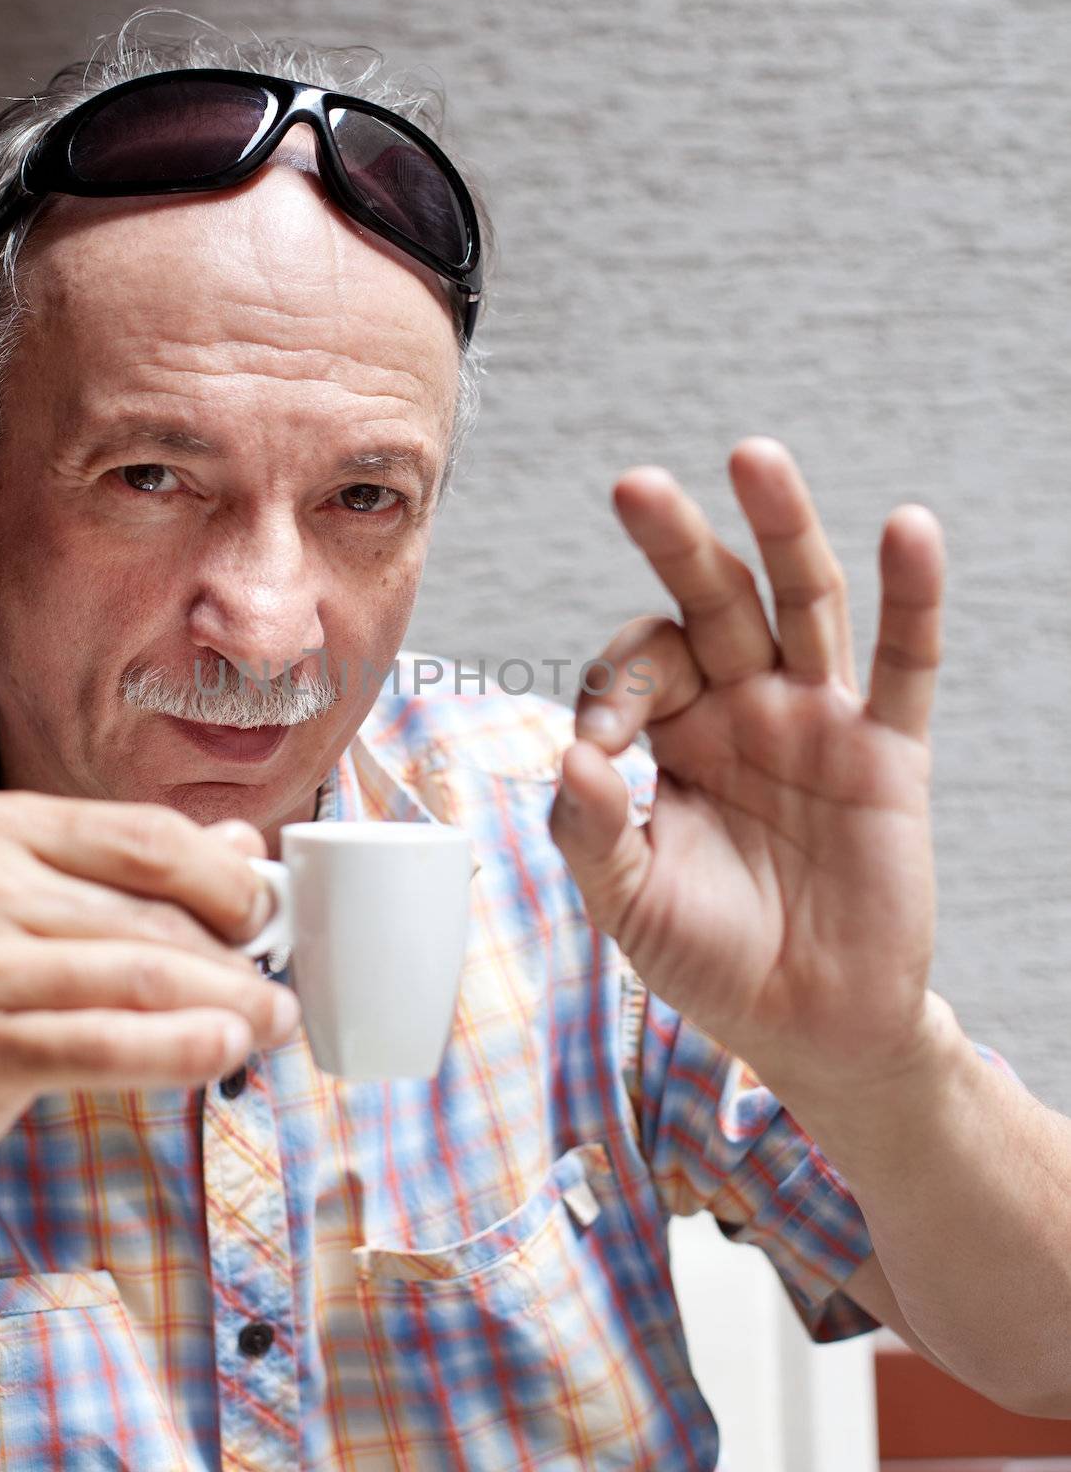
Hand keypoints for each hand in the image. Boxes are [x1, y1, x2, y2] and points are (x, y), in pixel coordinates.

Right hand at [0, 793, 297, 1192]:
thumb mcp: (21, 904)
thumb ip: (126, 871)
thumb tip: (242, 846)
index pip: (144, 836)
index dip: (225, 877)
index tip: (268, 911)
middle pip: (151, 911)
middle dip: (237, 952)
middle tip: (282, 982)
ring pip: (140, 976)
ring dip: (227, 1003)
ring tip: (271, 1021)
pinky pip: (105, 1044)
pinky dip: (181, 1049)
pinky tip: (226, 1052)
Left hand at [549, 436, 950, 1099]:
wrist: (809, 1025)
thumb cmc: (710, 957)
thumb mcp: (630, 903)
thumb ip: (594, 832)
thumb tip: (573, 755)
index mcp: (672, 732)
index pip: (638, 664)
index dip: (615, 687)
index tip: (606, 749)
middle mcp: (741, 704)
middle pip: (710, 599)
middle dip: (675, 542)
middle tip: (634, 486)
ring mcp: (817, 718)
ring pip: (802, 603)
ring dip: (781, 530)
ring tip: (754, 459)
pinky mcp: (887, 751)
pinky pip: (903, 665)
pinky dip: (912, 598)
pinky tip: (910, 530)